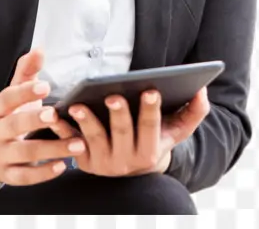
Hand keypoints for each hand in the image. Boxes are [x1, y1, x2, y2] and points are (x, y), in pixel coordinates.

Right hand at [0, 48, 88, 185]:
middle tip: (56, 114)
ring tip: (77, 143)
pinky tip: (63, 165)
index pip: (6, 98)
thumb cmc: (11, 115)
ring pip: (25, 153)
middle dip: (34, 120)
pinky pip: (25, 177)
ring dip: (51, 148)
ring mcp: (1, 155)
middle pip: (13, 126)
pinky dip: (44, 173)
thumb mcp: (15, 93)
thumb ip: (27, 71)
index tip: (45, 85)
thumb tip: (39, 49)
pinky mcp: (8, 175)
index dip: (24, 92)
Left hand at [45, 86, 209, 177]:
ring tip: (79, 105)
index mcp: (151, 151)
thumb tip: (203, 89)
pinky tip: (55, 114)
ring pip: (94, 140)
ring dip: (86, 122)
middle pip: (122, 133)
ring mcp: (103, 162)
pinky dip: (61, 129)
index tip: (151, 90)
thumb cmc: (155, 139)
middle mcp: (127, 160)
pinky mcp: (83, 160)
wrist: (133, 169)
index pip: (151, 128)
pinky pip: (70, 143)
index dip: (151, 110)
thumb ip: (194, 112)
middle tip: (113, 96)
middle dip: (118, 114)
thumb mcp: (176, 130)